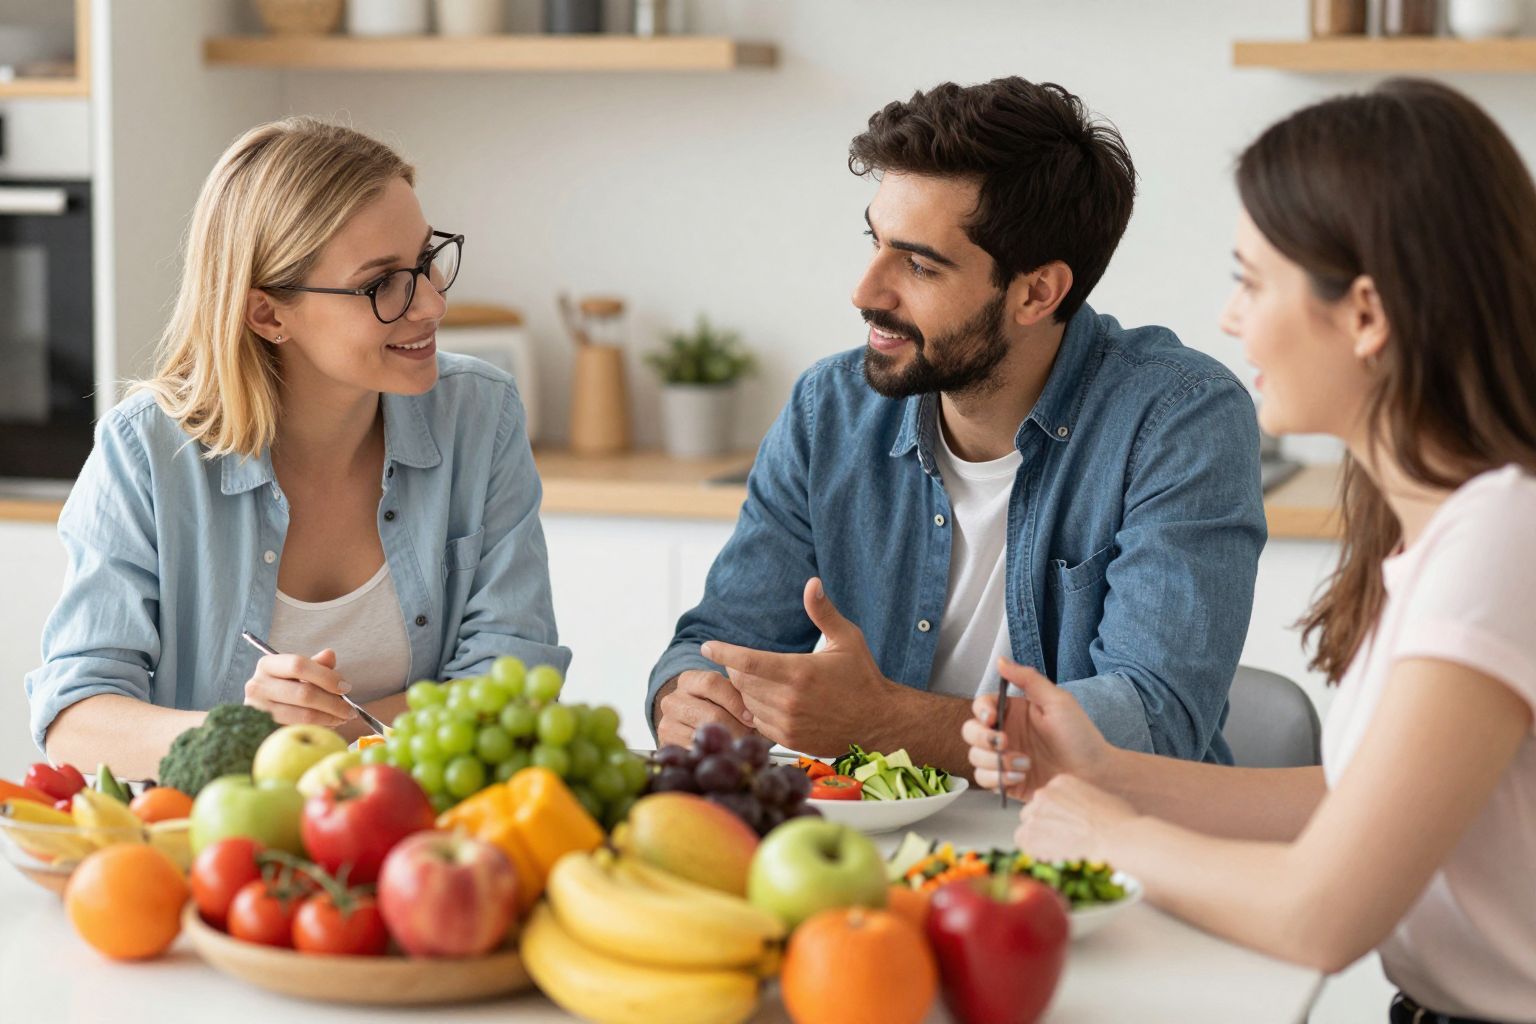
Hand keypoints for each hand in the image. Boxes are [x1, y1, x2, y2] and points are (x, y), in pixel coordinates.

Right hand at [244, 648, 355, 727]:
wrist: (265, 710)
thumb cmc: (287, 687)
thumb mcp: (300, 672)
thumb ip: (316, 664)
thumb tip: (329, 654)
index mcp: (267, 665)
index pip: (298, 665)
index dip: (326, 676)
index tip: (345, 687)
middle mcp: (257, 686)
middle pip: (304, 694)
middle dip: (333, 703)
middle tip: (350, 710)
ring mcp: (258, 711)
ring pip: (303, 715)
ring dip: (329, 718)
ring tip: (342, 718)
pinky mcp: (264, 730)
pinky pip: (299, 730)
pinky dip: (319, 728)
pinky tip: (328, 725)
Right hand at [654, 669, 755, 748]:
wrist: (690, 729)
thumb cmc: (719, 709)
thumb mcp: (727, 696)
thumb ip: (739, 695)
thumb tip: (756, 712)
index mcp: (688, 680)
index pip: (712, 683)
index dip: (736, 702)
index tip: (752, 718)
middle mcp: (672, 700)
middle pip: (712, 714)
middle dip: (737, 728)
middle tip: (751, 737)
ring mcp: (666, 724)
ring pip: (706, 737)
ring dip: (728, 743)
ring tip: (740, 745)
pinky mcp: (667, 746)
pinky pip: (698, 753)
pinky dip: (715, 755)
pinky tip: (724, 754)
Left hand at [702, 577, 895, 755]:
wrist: (878, 722)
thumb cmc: (862, 677)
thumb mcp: (847, 639)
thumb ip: (823, 612)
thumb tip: (812, 583)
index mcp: (799, 672)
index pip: (747, 662)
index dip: (723, 652)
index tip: (707, 645)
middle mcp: (789, 700)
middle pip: (742, 681)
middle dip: (738, 668)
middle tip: (746, 661)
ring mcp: (788, 723)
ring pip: (747, 702)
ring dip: (748, 690)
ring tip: (765, 681)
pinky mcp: (790, 740)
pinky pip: (758, 722)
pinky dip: (758, 710)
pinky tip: (772, 701)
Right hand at [961, 658, 1110, 799]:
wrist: (1095, 774)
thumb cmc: (1081, 737)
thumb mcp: (1057, 701)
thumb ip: (1028, 679)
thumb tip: (1001, 660)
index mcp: (1014, 713)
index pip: (982, 706)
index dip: (980, 711)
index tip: (992, 717)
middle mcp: (1006, 734)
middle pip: (970, 732)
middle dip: (981, 738)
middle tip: (1004, 743)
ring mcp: (1004, 759)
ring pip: (974, 757)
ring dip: (994, 761)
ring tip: (1024, 764)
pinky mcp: (1007, 781)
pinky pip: (985, 781)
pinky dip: (998, 779)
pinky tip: (1021, 776)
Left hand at [1015, 775, 1136, 862]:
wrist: (1116, 837)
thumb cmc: (1119, 821)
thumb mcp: (1100, 797)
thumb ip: (1080, 800)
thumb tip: (1078, 811)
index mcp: (1060, 781)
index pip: (1048, 797)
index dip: (1056, 814)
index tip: (1067, 825)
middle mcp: (1044, 793)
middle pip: (1034, 810)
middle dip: (1045, 825)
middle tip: (1062, 839)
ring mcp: (1036, 813)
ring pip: (1027, 826)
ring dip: (1040, 838)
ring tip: (1059, 849)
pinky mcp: (1031, 834)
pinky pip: (1022, 842)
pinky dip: (1034, 851)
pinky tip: (1052, 856)